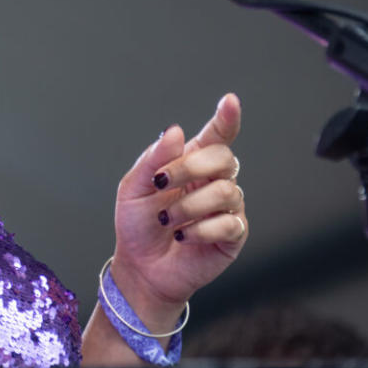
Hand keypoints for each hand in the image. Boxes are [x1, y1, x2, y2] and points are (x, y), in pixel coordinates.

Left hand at [109, 94, 246, 323]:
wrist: (141, 266)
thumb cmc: (138, 223)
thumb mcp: (134, 188)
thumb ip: (154, 159)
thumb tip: (176, 131)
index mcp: (191, 163)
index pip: (217, 136)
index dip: (227, 118)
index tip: (230, 101)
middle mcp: (214, 181)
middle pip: (223, 157)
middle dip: (190, 167)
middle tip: (161, 183)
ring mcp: (227, 208)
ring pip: (226, 191)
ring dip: (189, 205)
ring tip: (167, 220)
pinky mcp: (233, 235)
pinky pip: (228, 224)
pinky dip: (199, 229)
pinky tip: (182, 236)